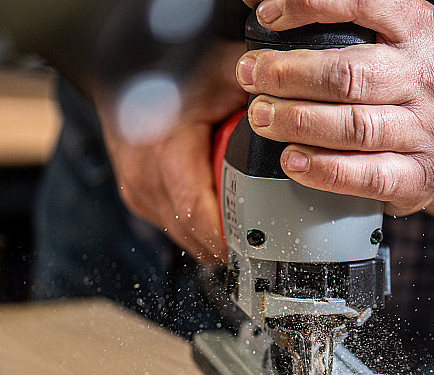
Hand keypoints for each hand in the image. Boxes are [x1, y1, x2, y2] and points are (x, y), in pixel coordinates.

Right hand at [97, 42, 247, 262]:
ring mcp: (135, 182)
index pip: (194, 207)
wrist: (129, 66)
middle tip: (257, 247)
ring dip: (206, 238)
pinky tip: (214, 223)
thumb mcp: (228, 70)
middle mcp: (143, 168)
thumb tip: (303, 111)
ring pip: (176, 229)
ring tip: (239, 238)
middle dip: (222, 242)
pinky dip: (191, 226)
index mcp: (165, 143)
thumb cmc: (178, 67)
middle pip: (186, 227)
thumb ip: (264, 91)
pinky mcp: (135, 191)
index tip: (254, 243)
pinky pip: (167, 221)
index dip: (224, 233)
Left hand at [238, 0, 433, 214]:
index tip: (267, 17)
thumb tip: (259, 6)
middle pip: (349, 75)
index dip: (308, 7)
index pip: (362, 4)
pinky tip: (294, 160)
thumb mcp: (383, 39)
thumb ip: (334, 23)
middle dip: (288, 75)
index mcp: (417, 29)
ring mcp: (427, 129)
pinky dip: (323, 169)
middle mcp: (426, 77)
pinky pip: (367, 176)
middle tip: (252, 77)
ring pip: (355, 127)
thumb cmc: (403, 85)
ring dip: (298, 123)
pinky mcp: (420, 174)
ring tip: (263, 118)